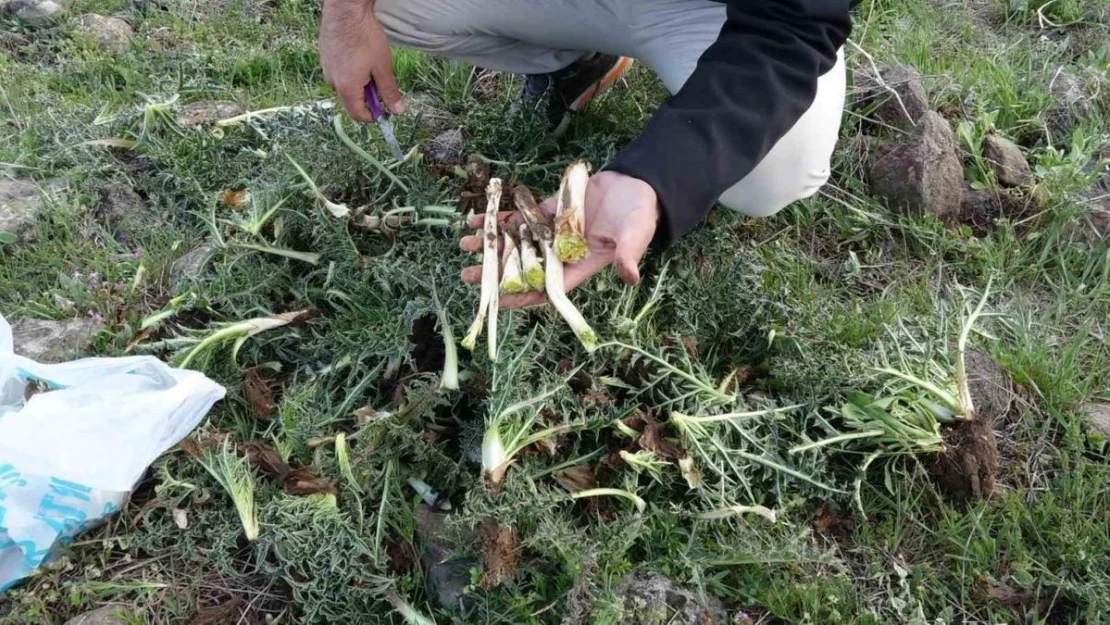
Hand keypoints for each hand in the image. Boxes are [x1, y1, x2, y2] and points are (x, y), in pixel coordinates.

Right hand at [319, 0, 404, 121]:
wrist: (346, 11)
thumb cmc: (365, 37)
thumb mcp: (383, 67)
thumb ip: (389, 92)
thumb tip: (397, 111)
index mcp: (347, 88)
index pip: (358, 115)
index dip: (373, 116)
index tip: (385, 109)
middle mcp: (332, 82)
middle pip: (352, 100)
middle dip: (368, 97)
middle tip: (380, 80)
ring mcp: (326, 69)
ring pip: (346, 85)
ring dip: (360, 83)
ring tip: (370, 64)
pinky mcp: (325, 58)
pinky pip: (339, 73)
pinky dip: (351, 71)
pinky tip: (360, 56)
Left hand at [460, 171, 659, 308]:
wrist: (637, 186)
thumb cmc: (639, 215)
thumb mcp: (636, 235)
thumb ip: (629, 255)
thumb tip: (630, 277)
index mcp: (580, 266)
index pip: (546, 288)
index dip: (521, 297)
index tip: (496, 301)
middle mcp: (562, 253)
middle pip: (522, 268)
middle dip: (495, 273)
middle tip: (468, 275)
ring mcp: (552, 232)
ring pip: (515, 243)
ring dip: (491, 244)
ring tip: (464, 244)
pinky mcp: (549, 211)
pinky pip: (520, 217)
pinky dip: (500, 218)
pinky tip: (477, 218)